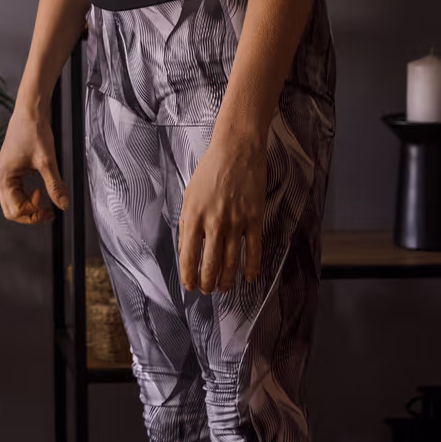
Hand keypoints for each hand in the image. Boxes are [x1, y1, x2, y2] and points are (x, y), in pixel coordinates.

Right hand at [0, 104, 68, 223]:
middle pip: (11, 210)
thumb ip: (55, 186)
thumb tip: (63, 205)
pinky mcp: (10, 171)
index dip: (33, 215)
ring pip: (14, 203)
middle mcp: (0, 178)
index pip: (15, 211)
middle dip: (31, 214)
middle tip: (49, 210)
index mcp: (4, 178)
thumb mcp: (47, 162)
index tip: (50, 210)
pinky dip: (28, 196)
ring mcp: (4, 175)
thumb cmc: (34, 131)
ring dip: (30, 205)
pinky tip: (40, 190)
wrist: (29, 112)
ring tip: (46, 199)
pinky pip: (16, 192)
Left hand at [177, 123, 265, 292]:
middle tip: (208, 291)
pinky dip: (252, 267)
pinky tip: (249, 277)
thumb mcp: (189, 195)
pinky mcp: (254, 218)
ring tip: (224, 288)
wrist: (236, 149)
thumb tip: (187, 248)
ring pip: (231, 262)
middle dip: (208, 283)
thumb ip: (188, 222)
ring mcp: (235, 222)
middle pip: (210, 264)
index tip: (190, 286)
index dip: (189, 275)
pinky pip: (254, 250)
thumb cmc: (210, 170)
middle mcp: (213, 223)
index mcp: (193, 217)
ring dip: (227, 280)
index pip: (188, 256)